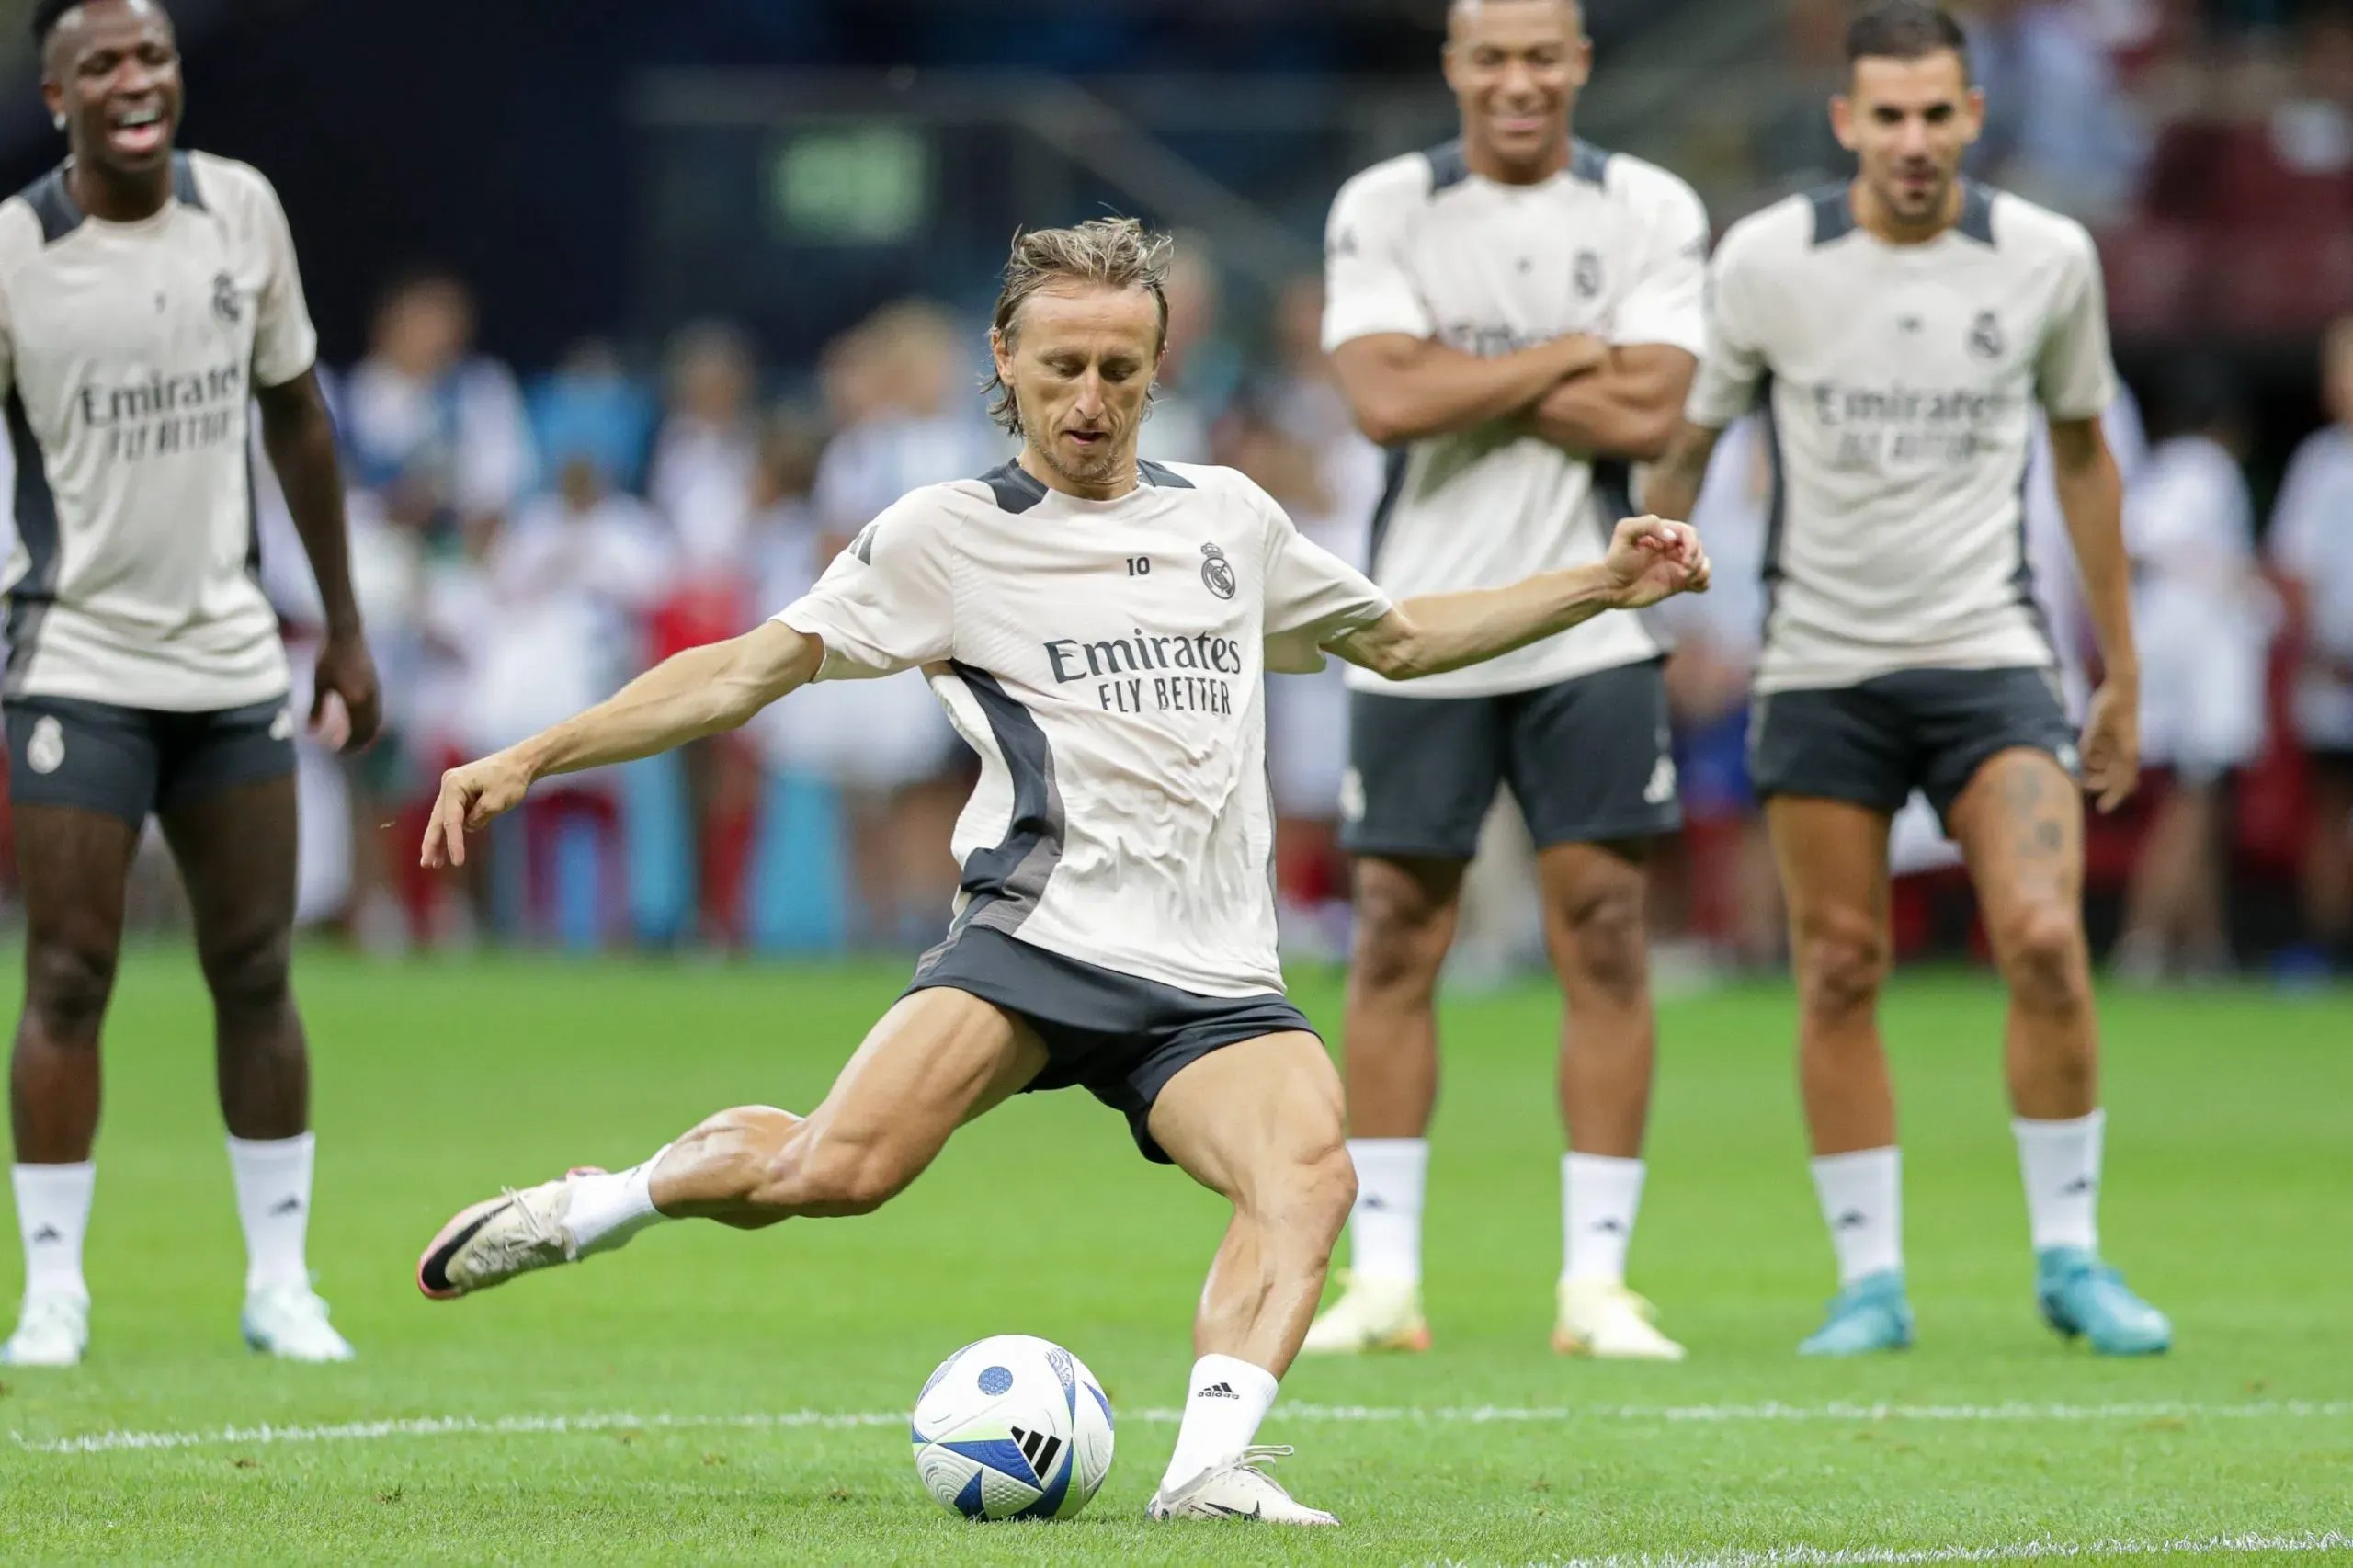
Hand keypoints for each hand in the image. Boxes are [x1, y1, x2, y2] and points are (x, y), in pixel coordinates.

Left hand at [311, 630, 381, 752]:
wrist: (347, 634)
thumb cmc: (329, 657)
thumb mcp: (319, 683)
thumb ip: (315, 709)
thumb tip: (309, 731)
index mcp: (356, 702)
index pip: (357, 733)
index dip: (348, 746)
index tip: (337, 752)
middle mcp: (370, 699)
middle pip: (369, 730)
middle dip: (358, 743)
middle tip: (344, 750)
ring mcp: (376, 692)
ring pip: (375, 721)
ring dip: (365, 733)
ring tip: (352, 737)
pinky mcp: (376, 685)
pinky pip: (376, 710)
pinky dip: (368, 721)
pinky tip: (357, 719)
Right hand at [420, 750, 533, 868]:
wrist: (521, 762)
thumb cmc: (511, 778)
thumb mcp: (497, 801)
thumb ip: (479, 817)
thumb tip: (467, 827)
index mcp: (454, 784)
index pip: (452, 820)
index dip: (453, 843)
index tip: (458, 862)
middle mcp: (449, 785)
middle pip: (438, 819)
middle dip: (432, 843)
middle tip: (426, 864)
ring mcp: (454, 789)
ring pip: (443, 819)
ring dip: (440, 840)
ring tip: (434, 863)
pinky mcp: (461, 794)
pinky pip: (453, 817)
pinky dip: (452, 832)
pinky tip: (446, 849)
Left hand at [1602, 515, 1710, 609]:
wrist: (1611, 586)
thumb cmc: (1616, 558)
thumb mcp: (1625, 531)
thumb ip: (1648, 524)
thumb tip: (1673, 538)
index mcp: (1665, 534)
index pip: (1690, 533)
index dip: (1692, 544)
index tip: (1683, 559)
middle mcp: (1673, 549)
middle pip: (1699, 548)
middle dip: (1696, 559)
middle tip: (1683, 572)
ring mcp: (1676, 566)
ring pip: (1704, 564)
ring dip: (1703, 570)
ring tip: (1687, 578)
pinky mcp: (1678, 584)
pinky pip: (1702, 582)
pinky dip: (1704, 582)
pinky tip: (1692, 586)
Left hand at [2078, 679, 2139, 813]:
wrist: (2121, 687)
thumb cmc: (2111, 705)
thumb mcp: (2096, 726)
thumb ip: (2088, 745)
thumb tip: (2078, 763)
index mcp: (2127, 752)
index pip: (2122, 783)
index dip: (2113, 798)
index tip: (2101, 810)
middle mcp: (2125, 752)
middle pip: (2112, 778)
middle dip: (2097, 783)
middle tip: (2081, 785)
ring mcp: (2119, 745)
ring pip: (2104, 766)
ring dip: (2092, 768)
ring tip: (2080, 764)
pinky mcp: (2112, 738)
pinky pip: (2100, 753)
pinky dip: (2091, 755)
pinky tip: (2087, 748)